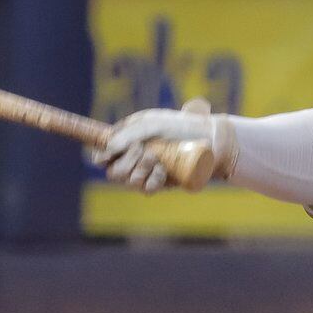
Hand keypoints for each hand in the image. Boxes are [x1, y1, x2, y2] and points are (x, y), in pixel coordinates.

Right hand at [92, 98, 232, 194]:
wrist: (210, 139)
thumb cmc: (181, 126)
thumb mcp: (152, 123)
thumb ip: (128, 134)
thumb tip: (108, 150)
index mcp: (127, 139)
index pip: (103, 155)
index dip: (102, 157)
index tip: (111, 154)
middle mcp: (134, 157)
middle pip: (113, 172)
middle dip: (126, 162)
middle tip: (142, 149)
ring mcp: (147, 172)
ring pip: (128, 182)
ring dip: (140, 170)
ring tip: (156, 158)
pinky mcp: (161, 183)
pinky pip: (146, 189)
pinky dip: (152, 181)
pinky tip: (163, 171)